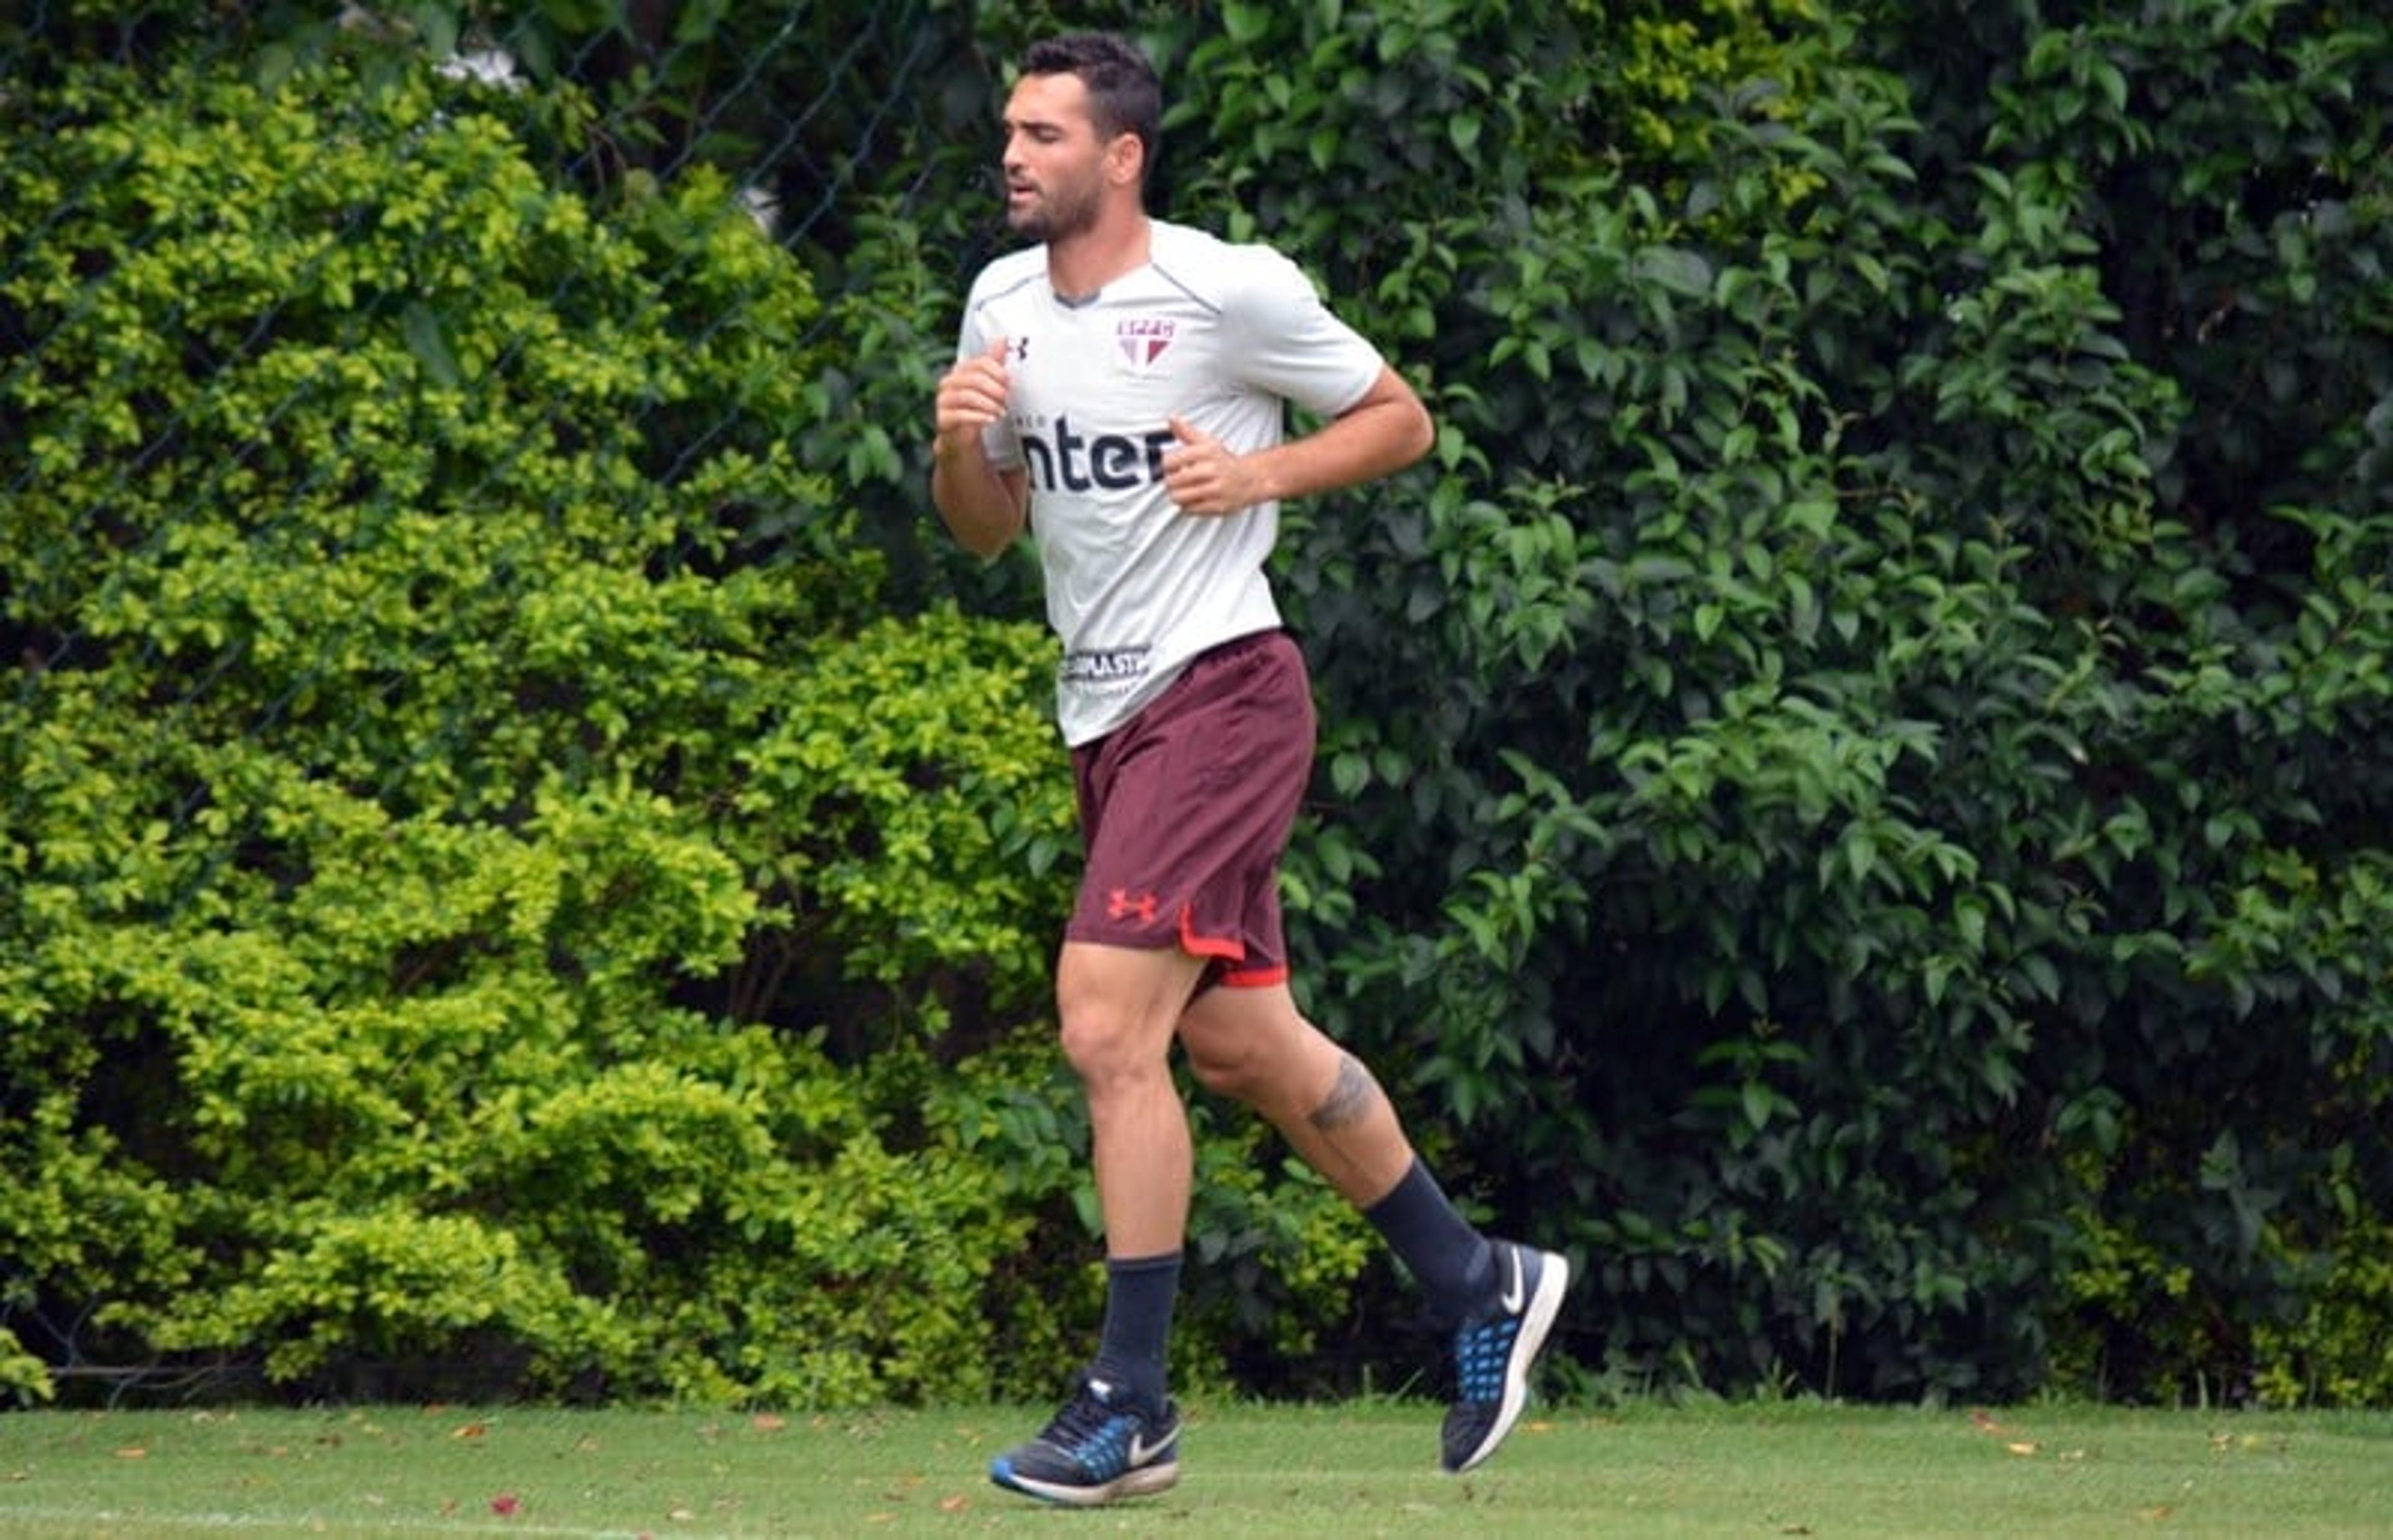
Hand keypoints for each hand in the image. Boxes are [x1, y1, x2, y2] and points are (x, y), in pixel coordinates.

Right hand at [933, 335, 1010, 459]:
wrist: (962, 436)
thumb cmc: (977, 407)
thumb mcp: (987, 384)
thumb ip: (994, 363)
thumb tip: (1003, 338)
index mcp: (960, 371)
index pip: (979, 363)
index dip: (997, 371)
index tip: (1009, 382)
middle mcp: (948, 383)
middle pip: (974, 379)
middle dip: (994, 389)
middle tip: (1006, 399)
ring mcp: (943, 401)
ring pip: (968, 396)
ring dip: (989, 404)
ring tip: (1002, 412)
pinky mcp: (943, 419)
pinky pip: (961, 415)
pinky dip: (979, 417)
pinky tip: (991, 420)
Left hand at [1161, 415, 1263, 515]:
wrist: (1249, 479)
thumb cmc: (1224, 462)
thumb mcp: (1207, 443)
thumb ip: (1187, 432)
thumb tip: (1172, 419)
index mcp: (1206, 452)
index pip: (1171, 460)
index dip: (1165, 465)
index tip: (1168, 466)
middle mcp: (1212, 470)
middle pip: (1173, 481)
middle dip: (1170, 481)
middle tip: (1175, 479)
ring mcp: (1215, 489)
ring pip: (1180, 497)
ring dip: (1177, 494)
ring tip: (1184, 489)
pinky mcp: (1217, 506)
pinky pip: (1190, 510)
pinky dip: (1187, 506)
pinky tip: (1194, 498)